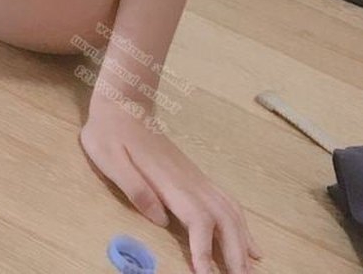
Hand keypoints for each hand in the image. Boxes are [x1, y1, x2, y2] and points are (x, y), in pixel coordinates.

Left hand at [80, 100, 262, 273]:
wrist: (123, 104)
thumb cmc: (109, 134)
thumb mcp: (109, 159)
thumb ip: (135, 189)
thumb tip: (160, 219)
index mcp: (170, 182)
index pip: (198, 221)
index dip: (205, 250)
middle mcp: (191, 181)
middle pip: (224, 220)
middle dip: (235, 254)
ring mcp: (196, 178)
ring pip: (231, 212)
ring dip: (243, 241)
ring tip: (252, 269)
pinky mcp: (195, 177)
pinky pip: (227, 203)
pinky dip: (242, 225)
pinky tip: (249, 241)